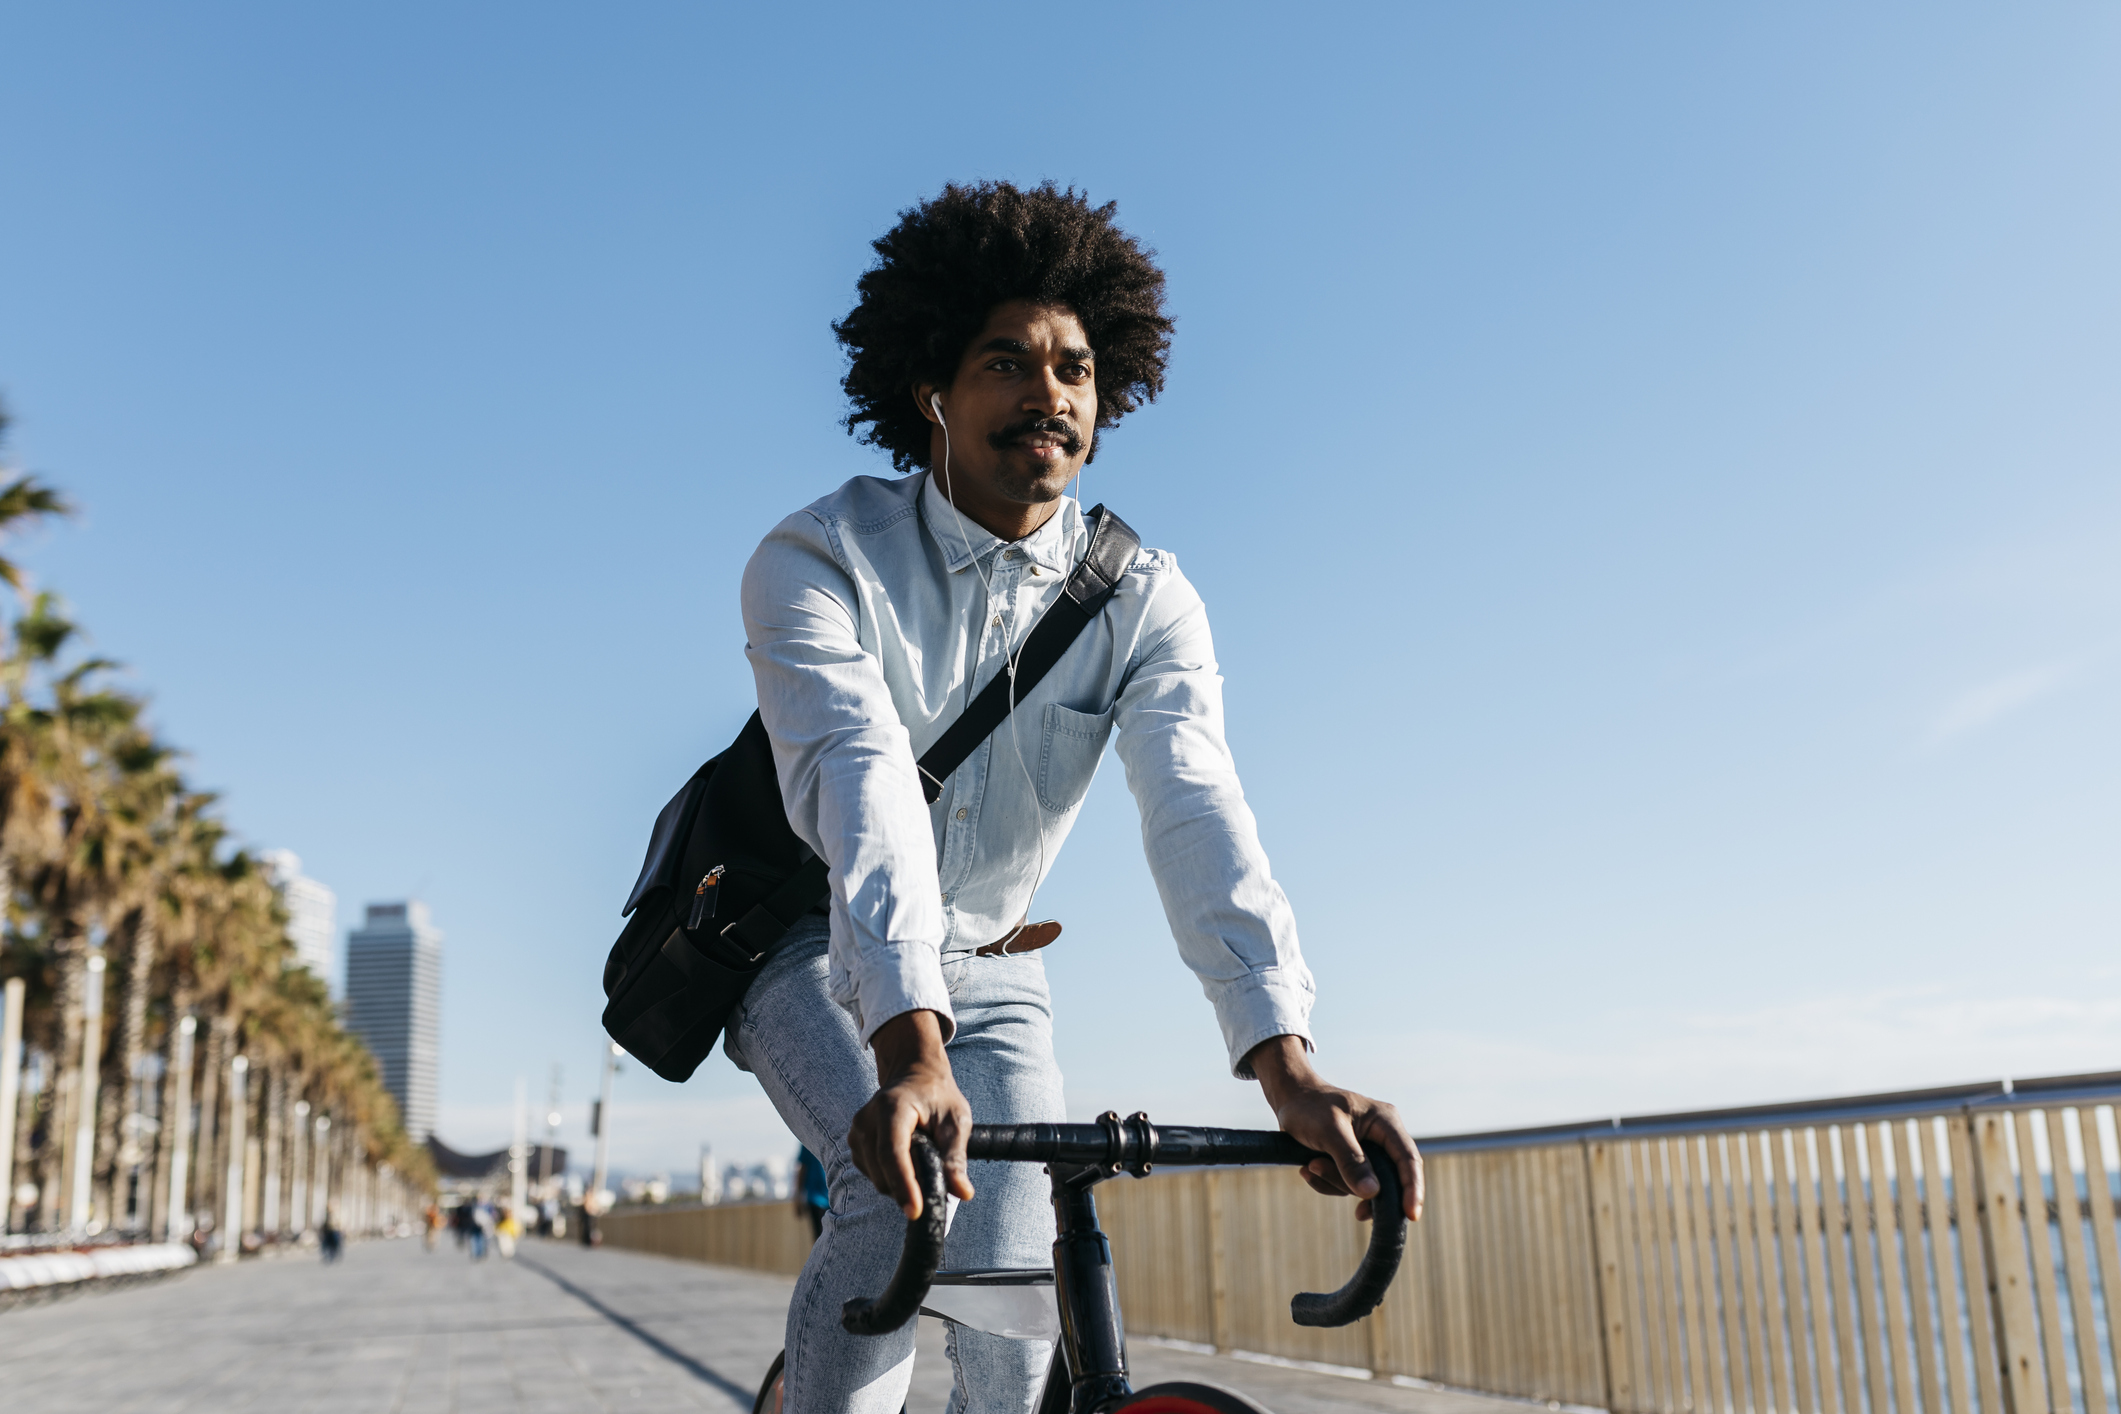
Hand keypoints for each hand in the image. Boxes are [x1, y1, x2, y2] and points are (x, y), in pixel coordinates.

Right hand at [848, 1009, 974, 1218]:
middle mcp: (866, 1120)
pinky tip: (908, 1159)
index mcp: (892, 1108)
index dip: (903, 1185)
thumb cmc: (938, 1095)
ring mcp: (857, 1132)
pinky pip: (873, 1175)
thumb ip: (956, 1157)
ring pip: (878, 1179)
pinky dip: (892, 1177)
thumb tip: (963, 1193)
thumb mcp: (956, 1121)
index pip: (892, 1153)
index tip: (915, 1211)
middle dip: (910, 1186)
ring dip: (902, 1183)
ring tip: (923, 1158)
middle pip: (883, 1173)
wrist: (914, 1074)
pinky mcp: (855, 1144)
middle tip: (937, 1177)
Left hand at [1245, 1034, 1422, 1222]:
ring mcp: (1369, 1152)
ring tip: (1310, 1163)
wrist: (1289, 1100)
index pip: (1408, 1159)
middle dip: (1353, 1183)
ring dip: (1335, 1181)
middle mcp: (1382, 1138)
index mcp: (1386, 1122)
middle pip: (1386, 1178)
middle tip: (1319, 1171)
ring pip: (1363, 1186)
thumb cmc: (1309, 1108)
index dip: (1412, 1188)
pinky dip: (1328, 1183)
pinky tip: (1308, 1169)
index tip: (1411, 1215)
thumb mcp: (1329, 1132)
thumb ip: (1350, 1161)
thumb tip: (1371, 1193)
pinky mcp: (1354, 1163)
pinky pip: (1348, 1186)